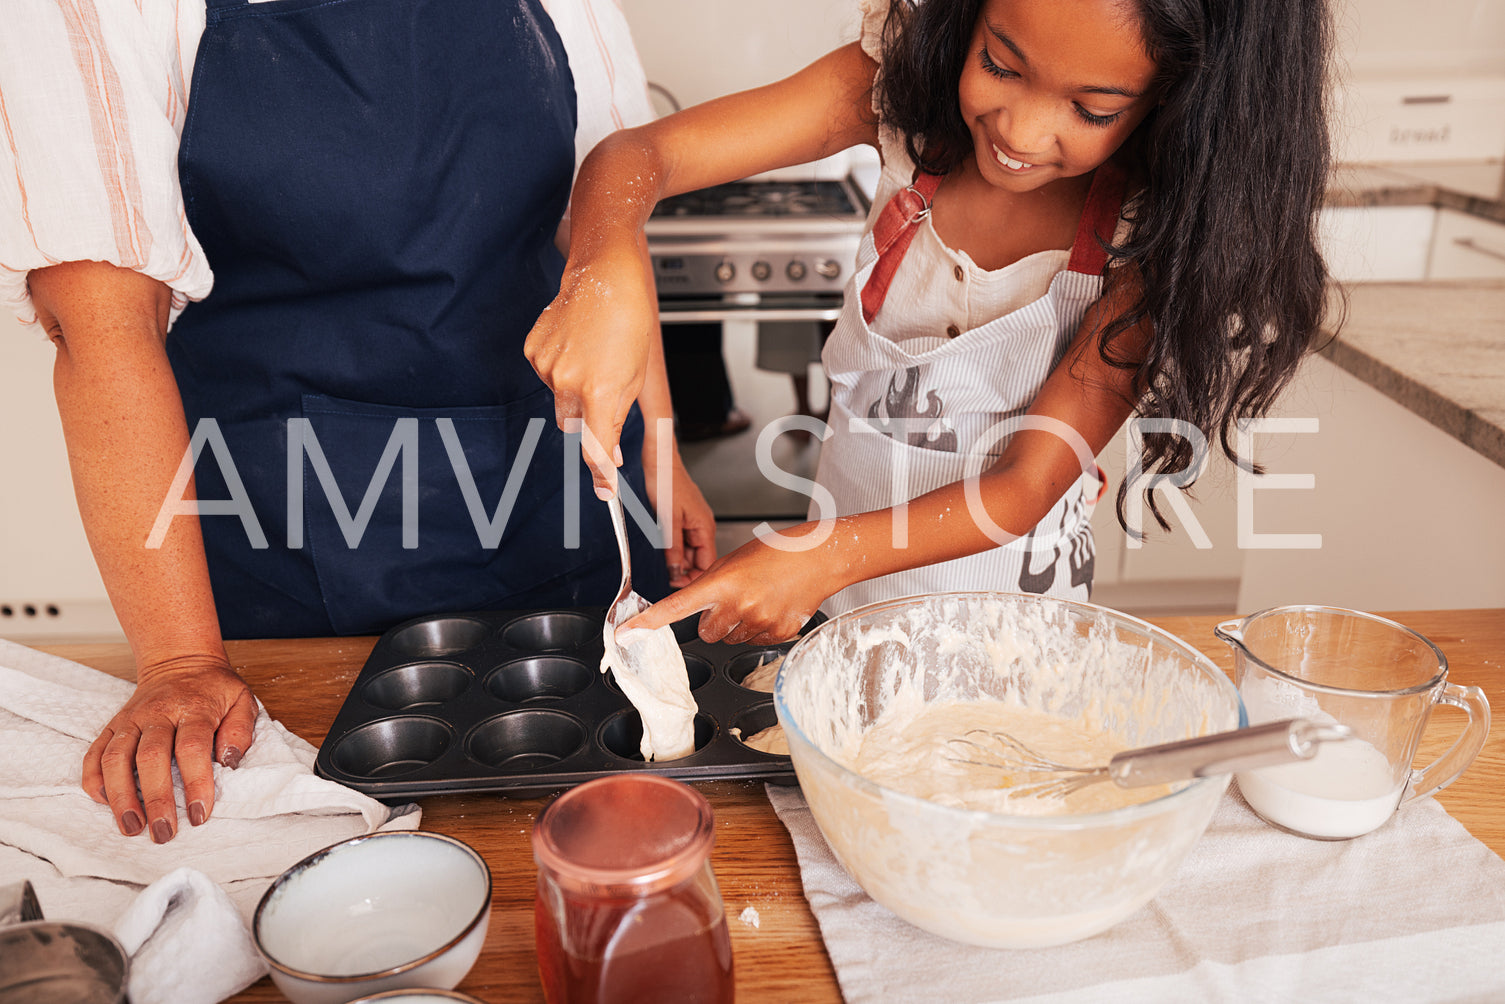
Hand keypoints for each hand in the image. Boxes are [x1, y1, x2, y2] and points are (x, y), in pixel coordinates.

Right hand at [83, 657, 257, 842]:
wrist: (180, 660)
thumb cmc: (214, 688)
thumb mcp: (241, 700)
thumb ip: (240, 730)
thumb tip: (230, 761)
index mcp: (193, 708)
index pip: (192, 748)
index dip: (195, 783)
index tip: (198, 814)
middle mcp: (158, 713)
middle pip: (151, 758)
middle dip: (155, 799)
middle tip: (163, 833)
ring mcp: (132, 719)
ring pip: (116, 757)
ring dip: (120, 796)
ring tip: (131, 826)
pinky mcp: (114, 724)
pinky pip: (95, 752)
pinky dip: (94, 778)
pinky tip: (103, 801)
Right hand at [524, 246, 658, 497]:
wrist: (606, 277)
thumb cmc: (629, 322)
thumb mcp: (635, 377)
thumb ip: (617, 418)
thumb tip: (608, 455)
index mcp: (602, 392)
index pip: (597, 450)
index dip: (601, 476)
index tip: (604, 492)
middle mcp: (569, 383)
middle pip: (575, 427)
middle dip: (589, 420)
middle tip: (604, 393)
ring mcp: (547, 367)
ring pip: (560, 401)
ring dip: (574, 391)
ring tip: (593, 355)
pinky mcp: (533, 351)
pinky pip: (546, 377)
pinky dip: (560, 370)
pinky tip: (576, 346)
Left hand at [623, 523, 842, 644]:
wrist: (820, 558)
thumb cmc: (777, 552)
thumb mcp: (735, 560)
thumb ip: (711, 584)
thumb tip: (698, 609)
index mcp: (723, 582)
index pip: (676, 607)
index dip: (648, 622)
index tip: (627, 633)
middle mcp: (739, 606)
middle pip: (706, 633)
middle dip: (713, 621)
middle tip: (732, 601)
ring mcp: (760, 623)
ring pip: (731, 639)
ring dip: (737, 625)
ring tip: (758, 599)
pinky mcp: (779, 634)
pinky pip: (755, 643)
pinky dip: (759, 630)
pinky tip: (772, 607)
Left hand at [642, 438, 716, 587]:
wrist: (659, 461)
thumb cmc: (666, 482)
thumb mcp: (668, 521)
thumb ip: (673, 549)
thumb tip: (676, 572)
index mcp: (705, 527)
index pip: (707, 564)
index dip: (694, 578)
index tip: (677, 585)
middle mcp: (702, 525)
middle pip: (698, 559)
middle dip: (684, 570)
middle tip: (666, 577)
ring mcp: (694, 521)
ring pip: (689, 550)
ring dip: (677, 559)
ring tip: (663, 562)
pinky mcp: (684, 517)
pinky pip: (682, 539)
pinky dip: (673, 547)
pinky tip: (662, 548)